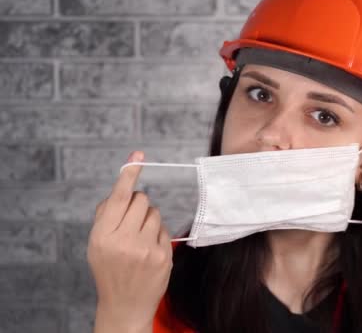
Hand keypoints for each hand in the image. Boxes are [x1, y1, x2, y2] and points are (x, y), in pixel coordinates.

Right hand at [87, 151, 172, 331]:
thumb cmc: (109, 270)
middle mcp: (123, 240)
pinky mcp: (162, 256)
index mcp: (102, 235)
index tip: (138, 156)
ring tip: (140, 239)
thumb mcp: (97, 245)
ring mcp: (145, 249)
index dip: (129, 175)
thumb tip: (121, 191)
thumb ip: (105, 216)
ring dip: (149, 219)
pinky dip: (158, 235)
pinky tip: (149, 251)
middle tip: (133, 220)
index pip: (118, 197)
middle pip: (141, 200)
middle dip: (138, 204)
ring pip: (155, 212)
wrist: (124, 306)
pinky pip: (165, 229)